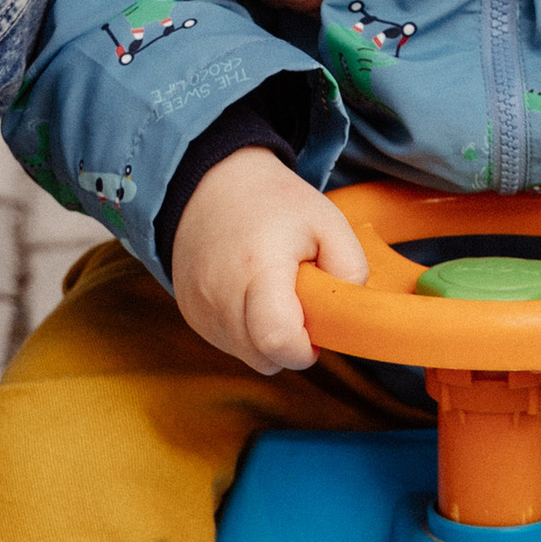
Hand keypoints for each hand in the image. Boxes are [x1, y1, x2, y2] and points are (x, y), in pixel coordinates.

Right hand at [171, 146, 370, 372]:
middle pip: (263, 358)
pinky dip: (246, 330)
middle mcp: (219, 295)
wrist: (213, 183)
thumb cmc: (274, 202)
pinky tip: (249, 294)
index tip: (315, 326)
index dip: (304, 348)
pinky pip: (228, 343)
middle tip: (298, 303)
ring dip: (266, 338)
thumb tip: (345, 311)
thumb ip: (351, 268)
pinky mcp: (189, 313)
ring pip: (246, 354)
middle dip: (290, 344)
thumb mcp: (327, 221)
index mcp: (257, 270)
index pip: (277, 340)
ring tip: (272, 292)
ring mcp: (199, 307)